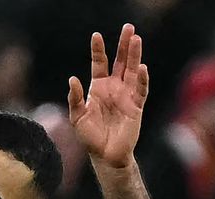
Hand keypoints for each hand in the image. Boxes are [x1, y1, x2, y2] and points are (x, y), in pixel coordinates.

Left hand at [67, 24, 148, 168]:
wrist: (105, 155)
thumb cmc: (90, 137)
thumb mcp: (77, 117)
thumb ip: (75, 98)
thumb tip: (72, 79)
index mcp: (99, 88)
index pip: (99, 63)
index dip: (98, 50)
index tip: (96, 35)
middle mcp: (114, 88)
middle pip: (120, 61)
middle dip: (123, 45)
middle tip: (128, 27)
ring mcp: (126, 96)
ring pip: (132, 71)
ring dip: (135, 55)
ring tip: (136, 39)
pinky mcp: (136, 107)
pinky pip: (141, 90)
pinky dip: (142, 79)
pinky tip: (142, 67)